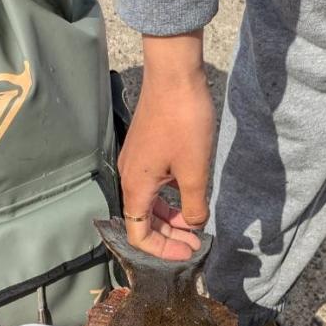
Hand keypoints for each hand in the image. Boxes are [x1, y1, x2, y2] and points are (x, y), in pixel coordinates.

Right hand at [118, 32, 214, 258]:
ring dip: (169, 218)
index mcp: (136, 187)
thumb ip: (194, 206)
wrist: (174, 74)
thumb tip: (194, 225)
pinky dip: (167, 199)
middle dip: (168, 236)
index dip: (163, 250)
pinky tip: (187, 197)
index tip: (189, 251)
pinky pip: (152, 186)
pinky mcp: (145, 150)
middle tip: (196, 241)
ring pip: (148, 204)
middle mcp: (130, 177)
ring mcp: (136, 162)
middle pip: (143, 222)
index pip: (139, 235)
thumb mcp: (195, 171)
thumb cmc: (183, 121)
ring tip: (193, 223)